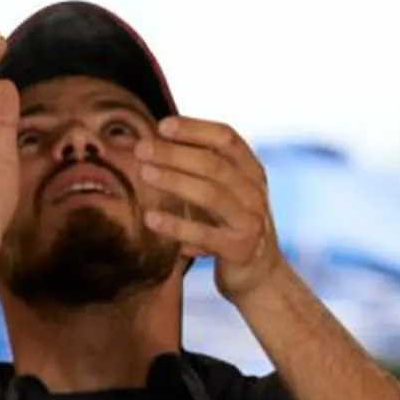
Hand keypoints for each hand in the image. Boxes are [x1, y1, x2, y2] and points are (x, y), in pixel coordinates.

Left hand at [138, 117, 285, 301]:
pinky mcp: (239, 248)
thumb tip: (151, 138)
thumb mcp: (222, 190)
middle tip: (141, 148)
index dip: (195, 129)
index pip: (226, 139)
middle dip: (175, 153)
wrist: (259, 274)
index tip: (162, 125)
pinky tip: (150, 218)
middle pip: (214, 164)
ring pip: (211, 195)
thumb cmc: (228, 223)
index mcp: (250, 170)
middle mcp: (254, 191)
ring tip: (144, 173)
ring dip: (175, 181)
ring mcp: (250, 220)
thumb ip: (198, 166)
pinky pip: (205, 235)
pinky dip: (177, 225)